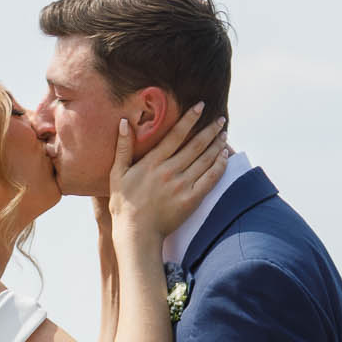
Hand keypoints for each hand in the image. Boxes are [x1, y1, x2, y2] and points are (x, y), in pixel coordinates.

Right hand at [108, 105, 227, 242]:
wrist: (136, 234)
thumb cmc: (124, 205)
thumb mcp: (117, 174)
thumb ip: (122, 148)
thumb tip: (123, 122)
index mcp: (152, 162)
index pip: (176, 134)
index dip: (190, 118)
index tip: (201, 106)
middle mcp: (169, 171)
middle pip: (196, 145)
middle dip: (210, 130)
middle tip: (221, 119)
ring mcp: (182, 186)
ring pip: (205, 160)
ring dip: (217, 145)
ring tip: (224, 134)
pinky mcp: (191, 200)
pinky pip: (210, 179)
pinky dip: (219, 166)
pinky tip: (225, 156)